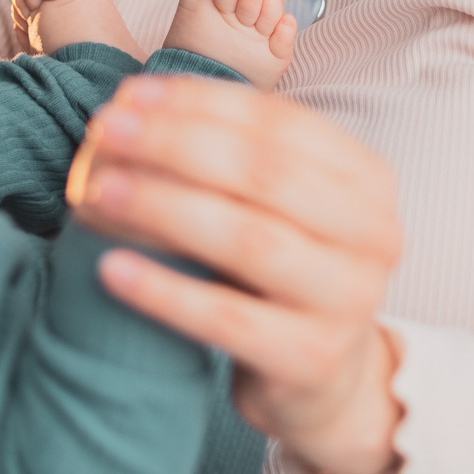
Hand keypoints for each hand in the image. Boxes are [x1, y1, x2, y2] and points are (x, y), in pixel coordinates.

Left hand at [70, 76, 404, 473]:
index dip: (200, 103)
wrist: (325, 378)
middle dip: (175, 144)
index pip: (278, 123)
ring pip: (247, 240)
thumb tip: (135, 104)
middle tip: (107, 132)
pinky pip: (226, 318)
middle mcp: (373, 234)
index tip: (130, 95)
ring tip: (99, 191)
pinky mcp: (311, 357)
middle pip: (263, 174)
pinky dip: (163, 290)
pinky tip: (110, 267)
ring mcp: (350, 300)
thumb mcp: (276, 205)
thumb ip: (228, 153)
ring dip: (164, 207)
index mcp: (367, 179)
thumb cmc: (283, 272)